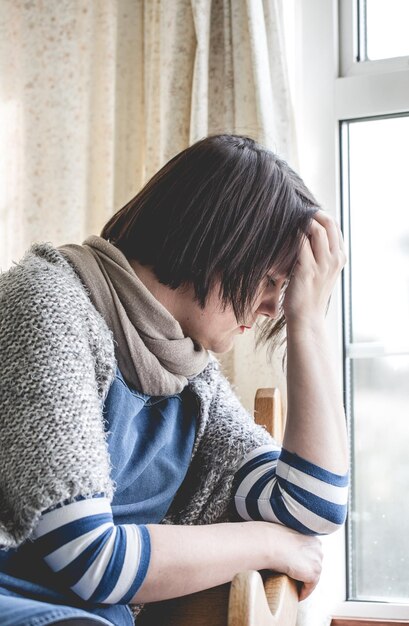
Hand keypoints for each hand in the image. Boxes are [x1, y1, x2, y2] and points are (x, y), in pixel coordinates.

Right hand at [265, 523, 322, 600]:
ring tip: (296, 589)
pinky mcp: (313, 574)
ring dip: (304, 584)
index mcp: (312, 537)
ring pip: (313, 578)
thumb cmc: (273, 539)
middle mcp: (318, 549)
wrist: (271, 543)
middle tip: (296, 582)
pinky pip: (310, 588)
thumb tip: (287, 551)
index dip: (303, 564)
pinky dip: (303, 593)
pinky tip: (296, 595)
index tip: (296, 571)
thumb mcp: (287, 538)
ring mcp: (317, 561)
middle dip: (306, 574)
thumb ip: (293, 544)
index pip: (311, 555)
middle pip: (313, 566)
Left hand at [283, 210, 345, 326]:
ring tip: (288, 219)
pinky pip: (301, 243)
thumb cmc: (310, 295)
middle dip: (313, 212)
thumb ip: (320, 254)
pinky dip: (293, 235)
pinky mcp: (307, 270)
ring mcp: (322, 264)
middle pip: (329, 223)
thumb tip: (308, 235)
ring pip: (316, 230)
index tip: (305, 212)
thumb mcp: (322, 273)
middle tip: (296, 210)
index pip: (335, 226)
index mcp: (340, 258)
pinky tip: (283, 234)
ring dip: (301, 221)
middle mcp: (334, 259)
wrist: (307, 319)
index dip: (320, 215)